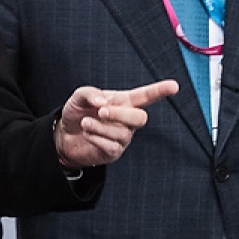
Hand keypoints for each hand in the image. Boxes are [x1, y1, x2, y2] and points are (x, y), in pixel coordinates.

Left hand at [55, 80, 178, 168]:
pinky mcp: (114, 152)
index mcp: (124, 101)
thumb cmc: (78, 112)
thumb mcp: (80, 97)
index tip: (174, 86)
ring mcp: (123, 137)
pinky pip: (112, 146)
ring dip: (101, 127)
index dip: (160, 91)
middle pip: (140, 118)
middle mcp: (127, 120)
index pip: (146, 96)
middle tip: (101, 112)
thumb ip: (91, 94)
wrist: (65, 135)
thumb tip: (103, 101)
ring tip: (86, 123)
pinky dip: (97, 138)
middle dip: (120, 114)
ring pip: (123, 133)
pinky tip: (88, 133)